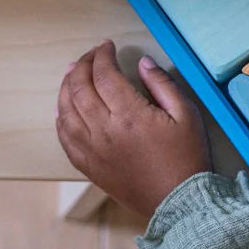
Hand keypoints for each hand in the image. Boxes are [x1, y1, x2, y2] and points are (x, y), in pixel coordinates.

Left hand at [56, 40, 211, 219]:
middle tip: (91, 55)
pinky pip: (65, 140)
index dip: (102, 56)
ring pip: (66, 112)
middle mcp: (104, 131)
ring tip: (72, 74)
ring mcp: (93, 151)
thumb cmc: (187, 156)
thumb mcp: (186, 113)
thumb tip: (143, 62)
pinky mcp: (90, 167)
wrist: (180, 202)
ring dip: (66, 88)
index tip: (107, 46)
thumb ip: (162, 84)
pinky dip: (61, 120)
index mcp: (129, 115)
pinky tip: (64, 110)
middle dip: (82, 66)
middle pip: (79, 89)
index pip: (104, 75)